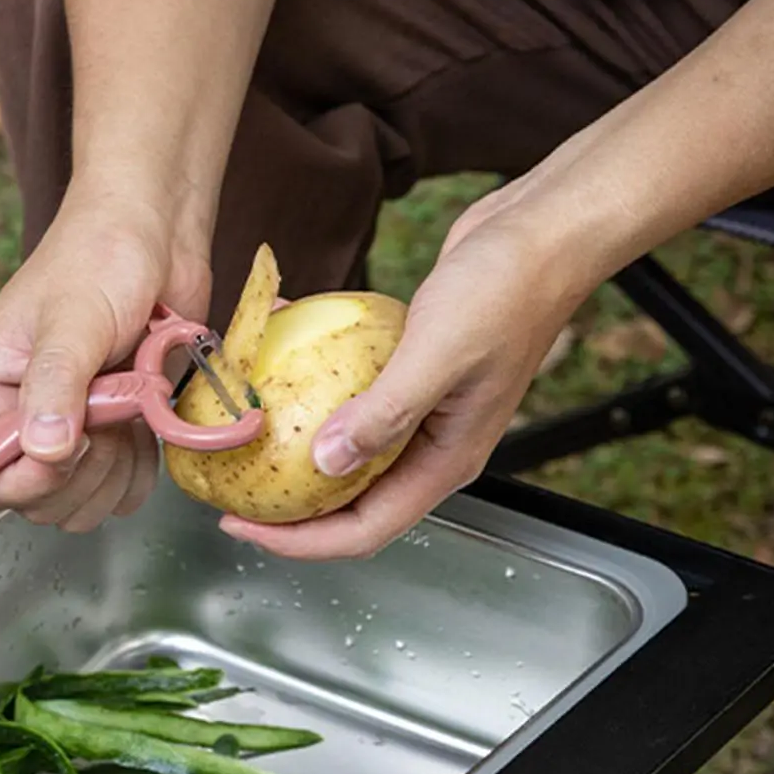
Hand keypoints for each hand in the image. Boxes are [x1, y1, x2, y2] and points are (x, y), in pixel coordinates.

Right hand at [0, 185, 211, 531]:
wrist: (156, 236)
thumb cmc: (101, 256)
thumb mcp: (73, 320)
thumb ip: (55, 386)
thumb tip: (44, 449)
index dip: (26, 480)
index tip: (70, 447)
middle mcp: (15, 420)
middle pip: (32, 502)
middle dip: (79, 473)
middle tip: (107, 415)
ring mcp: (64, 434)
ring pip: (77, 505)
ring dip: (113, 472)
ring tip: (126, 409)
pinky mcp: (107, 438)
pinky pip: (116, 493)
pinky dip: (138, 472)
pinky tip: (144, 425)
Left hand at [221, 193, 580, 560]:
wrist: (543, 232)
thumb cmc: (508, 287)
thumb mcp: (438, 352)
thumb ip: (386, 413)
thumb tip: (327, 462)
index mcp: (445, 462)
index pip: (365, 530)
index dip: (300, 541)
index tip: (242, 528)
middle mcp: (431, 450)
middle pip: (349, 506)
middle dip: (288, 512)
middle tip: (230, 496)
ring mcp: (420, 416)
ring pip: (345, 458)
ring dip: (292, 455)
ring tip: (241, 442)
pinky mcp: (407, 379)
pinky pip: (348, 403)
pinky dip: (309, 396)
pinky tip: (272, 367)